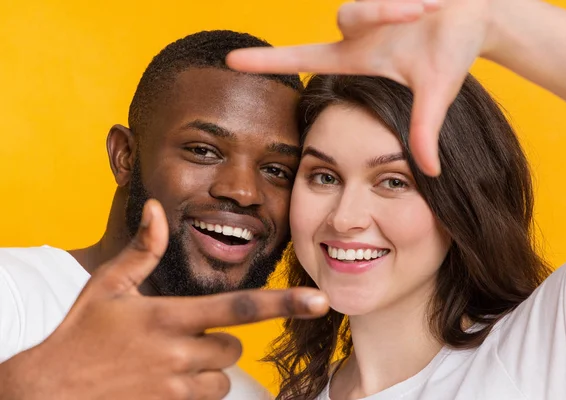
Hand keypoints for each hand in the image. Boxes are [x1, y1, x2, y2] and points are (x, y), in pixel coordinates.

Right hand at [0, 199, 328, 399]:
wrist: (46, 393)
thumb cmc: (78, 336)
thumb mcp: (106, 287)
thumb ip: (140, 250)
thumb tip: (154, 208)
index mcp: (168, 316)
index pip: (238, 307)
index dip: (283, 302)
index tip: (319, 300)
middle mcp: (177, 354)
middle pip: (233, 348)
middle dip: (217, 342)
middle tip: (180, 339)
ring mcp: (174, 389)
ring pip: (221, 379)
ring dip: (206, 371)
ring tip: (168, 364)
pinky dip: (193, 393)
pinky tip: (162, 383)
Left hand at [227, 0, 492, 175]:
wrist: (477, 16)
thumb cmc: (451, 52)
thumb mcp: (435, 93)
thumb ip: (425, 130)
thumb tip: (430, 173)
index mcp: (357, 56)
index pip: (303, 57)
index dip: (268, 61)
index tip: (231, 61)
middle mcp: (356, 30)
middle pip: (340, 18)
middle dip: (356, 16)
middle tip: (339, 32)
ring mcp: (369, 5)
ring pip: (363, 7)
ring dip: (394, 10)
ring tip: (424, 12)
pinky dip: (407, 2)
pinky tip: (431, 4)